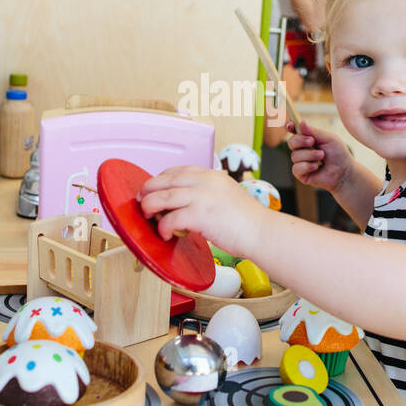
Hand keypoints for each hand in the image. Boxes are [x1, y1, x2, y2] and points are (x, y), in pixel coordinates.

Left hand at [136, 165, 267, 255]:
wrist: (262, 231)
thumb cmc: (246, 220)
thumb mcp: (226, 194)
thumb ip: (206, 193)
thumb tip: (184, 204)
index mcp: (210, 174)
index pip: (175, 171)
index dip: (159, 180)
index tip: (153, 190)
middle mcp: (204, 181)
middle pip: (162, 180)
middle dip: (148, 192)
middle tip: (143, 203)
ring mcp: (201, 197)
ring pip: (161, 197)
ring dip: (149, 208)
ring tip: (149, 218)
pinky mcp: (199, 215)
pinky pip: (169, 219)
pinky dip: (163, 227)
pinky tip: (166, 234)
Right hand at [287, 120, 352, 193]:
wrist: (344, 171)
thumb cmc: (338, 154)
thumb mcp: (328, 138)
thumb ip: (314, 131)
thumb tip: (301, 122)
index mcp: (307, 138)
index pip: (294, 131)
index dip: (290, 127)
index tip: (290, 125)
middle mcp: (302, 149)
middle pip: (291, 142)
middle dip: (301, 141)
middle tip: (312, 142)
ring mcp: (300, 162)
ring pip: (295, 156)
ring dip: (310, 155)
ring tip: (322, 156)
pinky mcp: (301, 174)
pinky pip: (296, 168)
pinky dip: (307, 166)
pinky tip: (316, 167)